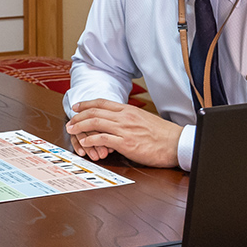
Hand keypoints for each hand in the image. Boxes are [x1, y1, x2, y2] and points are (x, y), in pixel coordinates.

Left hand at [65, 99, 180, 167]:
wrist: (176, 143)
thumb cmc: (162, 134)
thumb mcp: (142, 119)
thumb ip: (127, 117)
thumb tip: (115, 119)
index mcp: (128, 110)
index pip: (102, 102)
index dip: (86, 104)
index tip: (76, 107)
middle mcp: (124, 117)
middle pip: (95, 112)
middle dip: (79, 116)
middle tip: (70, 120)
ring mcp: (124, 129)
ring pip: (95, 123)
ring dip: (80, 126)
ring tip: (72, 130)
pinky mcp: (126, 143)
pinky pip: (103, 138)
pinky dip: (91, 139)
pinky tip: (85, 141)